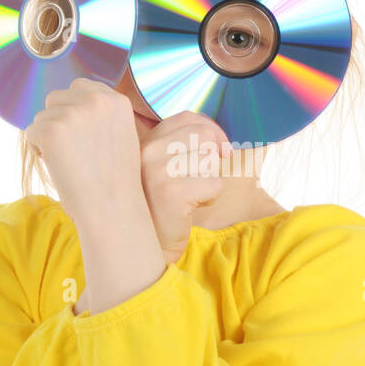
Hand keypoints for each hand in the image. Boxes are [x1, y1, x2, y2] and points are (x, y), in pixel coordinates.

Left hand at [24, 78, 142, 227]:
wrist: (112, 209)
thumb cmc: (116, 181)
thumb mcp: (123, 136)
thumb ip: (101, 115)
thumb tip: (69, 107)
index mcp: (116, 100)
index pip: (81, 87)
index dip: (74, 111)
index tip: (79, 135)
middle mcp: (96, 100)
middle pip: (57, 98)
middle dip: (57, 121)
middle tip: (72, 151)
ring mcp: (73, 113)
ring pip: (42, 117)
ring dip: (47, 138)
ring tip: (68, 163)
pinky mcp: (51, 130)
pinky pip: (30, 133)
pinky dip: (38, 151)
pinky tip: (58, 167)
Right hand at [140, 112, 232, 263]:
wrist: (143, 248)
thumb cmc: (160, 206)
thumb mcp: (164, 167)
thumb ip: (183, 144)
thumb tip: (221, 140)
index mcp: (143, 140)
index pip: (188, 117)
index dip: (211, 132)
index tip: (216, 152)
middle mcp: (146, 150)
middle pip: (204, 135)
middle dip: (211, 159)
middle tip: (197, 181)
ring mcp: (156, 170)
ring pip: (211, 159)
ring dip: (209, 181)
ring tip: (188, 196)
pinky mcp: (170, 192)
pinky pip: (214, 184)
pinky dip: (210, 198)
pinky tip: (189, 208)